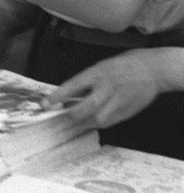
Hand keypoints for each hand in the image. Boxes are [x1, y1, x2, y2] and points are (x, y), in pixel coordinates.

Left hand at [43, 49, 163, 128]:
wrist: (149, 70)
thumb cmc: (119, 68)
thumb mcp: (98, 69)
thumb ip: (84, 84)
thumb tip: (65, 98)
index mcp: (96, 73)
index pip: (72, 86)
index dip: (57, 96)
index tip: (44, 104)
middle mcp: (106, 87)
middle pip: (85, 107)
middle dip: (69, 115)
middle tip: (59, 118)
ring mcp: (118, 101)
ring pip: (96, 119)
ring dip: (82, 123)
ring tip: (73, 123)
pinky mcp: (127, 111)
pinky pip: (108, 123)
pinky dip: (96, 124)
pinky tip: (89, 123)